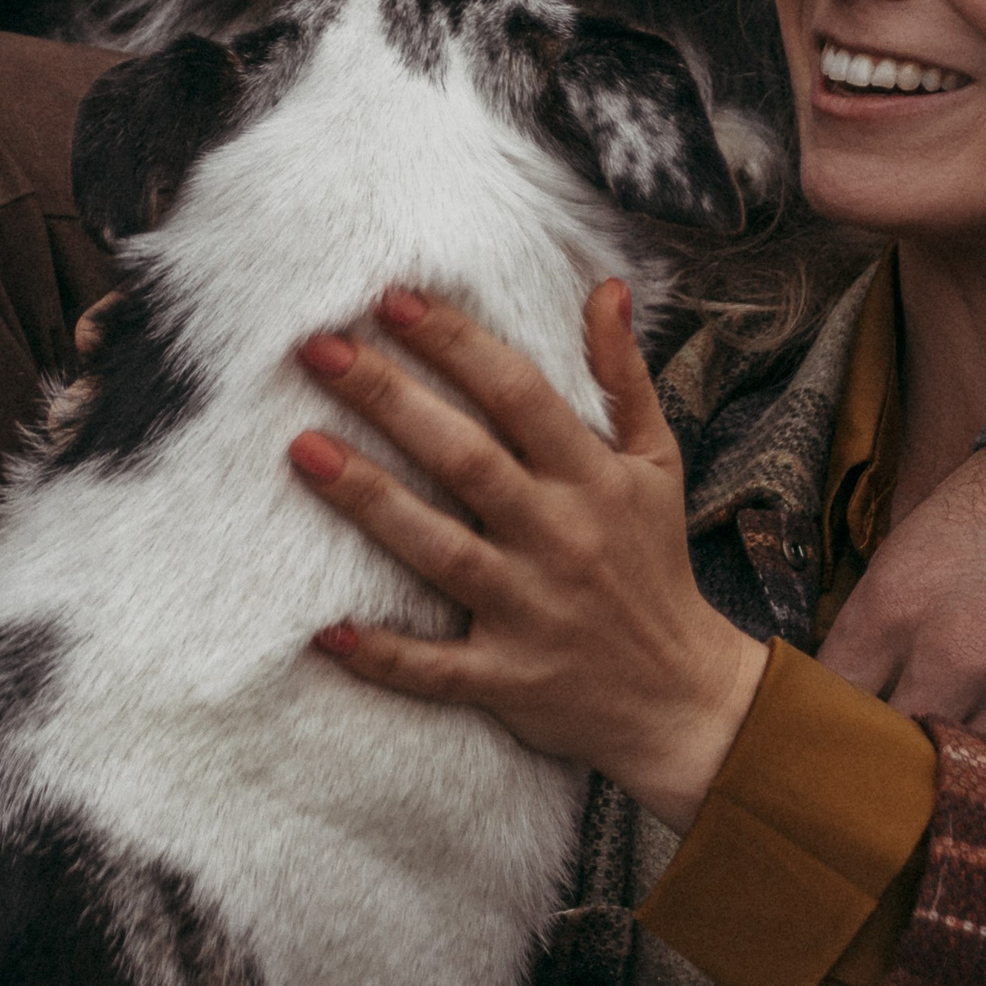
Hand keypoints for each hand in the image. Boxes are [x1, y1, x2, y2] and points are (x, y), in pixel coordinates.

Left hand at [287, 283, 766, 831]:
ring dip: (369, 500)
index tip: (390, 298)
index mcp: (593, 479)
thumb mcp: (658, 464)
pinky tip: (324, 630)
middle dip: (390, 399)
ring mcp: (531, 611)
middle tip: (316, 349)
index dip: (455, 343)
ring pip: (439, 550)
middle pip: (465, 458)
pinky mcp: (507, 678)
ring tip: (301, 449)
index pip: (519, 394)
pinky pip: (435, 668)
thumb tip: (605, 289)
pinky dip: (383, 654)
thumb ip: (624, 378)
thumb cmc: (655, 565)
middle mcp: (560, 537)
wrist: (683, 696)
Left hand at [822, 444, 985, 770]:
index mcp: (892, 607)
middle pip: (896, 759)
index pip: (831, 711)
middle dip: (892, 776)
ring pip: (973, 780)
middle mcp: (953, 652)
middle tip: (893, 795)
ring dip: (964, 789)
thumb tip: (836, 701)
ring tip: (958, 795)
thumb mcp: (911, 547)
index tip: (837, 757)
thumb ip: (873, 630)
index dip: (832, 740)